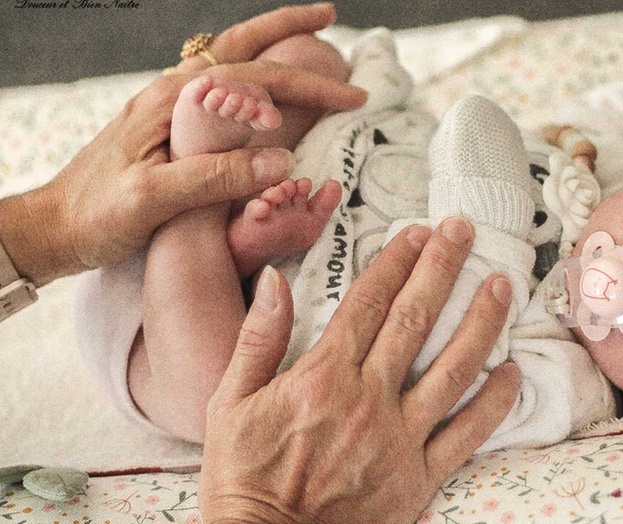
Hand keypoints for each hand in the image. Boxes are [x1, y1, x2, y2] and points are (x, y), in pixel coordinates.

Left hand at [0, 3, 366, 284]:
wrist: (54, 228)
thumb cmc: (97, 215)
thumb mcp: (153, 199)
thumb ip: (215, 175)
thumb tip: (283, 157)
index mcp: (173, 101)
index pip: (256, 79)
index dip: (310, 86)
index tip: (353, 96)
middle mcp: (173, 94)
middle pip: (240, 47)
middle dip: (290, 32)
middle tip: (331, 19)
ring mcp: (170, 108)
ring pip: (229, 61)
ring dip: (270, 45)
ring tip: (307, 37)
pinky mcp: (169, 127)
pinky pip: (219, 89)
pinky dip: (250, 79)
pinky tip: (263, 90)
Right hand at [199, 218, 521, 523]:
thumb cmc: (243, 477)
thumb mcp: (228, 403)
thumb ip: (258, 339)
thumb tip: (276, 280)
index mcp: (323, 377)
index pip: (368, 303)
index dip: (396, 261)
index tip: (417, 232)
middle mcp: (369, 399)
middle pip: (415, 319)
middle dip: (442, 268)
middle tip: (463, 231)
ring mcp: (400, 438)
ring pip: (453, 368)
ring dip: (481, 321)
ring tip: (502, 284)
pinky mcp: (419, 476)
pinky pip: (467, 434)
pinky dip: (495, 402)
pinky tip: (513, 372)